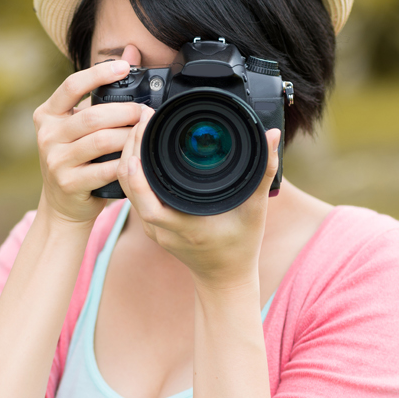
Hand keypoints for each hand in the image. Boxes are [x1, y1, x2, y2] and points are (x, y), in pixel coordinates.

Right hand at [33, 46, 142, 227]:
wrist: (63, 204)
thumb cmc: (77, 158)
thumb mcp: (80, 124)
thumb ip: (101, 91)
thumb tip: (131, 51)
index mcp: (47, 114)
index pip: (71, 86)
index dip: (98, 74)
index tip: (124, 66)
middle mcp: (47, 136)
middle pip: (92, 116)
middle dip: (125, 111)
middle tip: (145, 111)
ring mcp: (55, 161)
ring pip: (100, 141)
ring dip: (128, 136)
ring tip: (144, 132)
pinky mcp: (68, 183)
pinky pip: (104, 169)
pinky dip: (125, 162)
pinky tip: (137, 157)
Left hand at [116, 107, 281, 290]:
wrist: (225, 278)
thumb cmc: (240, 246)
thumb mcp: (256, 208)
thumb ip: (264, 171)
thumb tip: (270, 135)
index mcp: (182, 224)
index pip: (144, 194)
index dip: (136, 164)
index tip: (142, 132)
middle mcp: (161, 228)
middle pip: (129, 185)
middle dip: (129, 148)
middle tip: (141, 119)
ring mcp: (152, 229)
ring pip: (128, 190)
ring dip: (129, 158)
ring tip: (139, 128)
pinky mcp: (151, 227)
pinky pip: (134, 195)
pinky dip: (134, 172)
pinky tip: (141, 151)